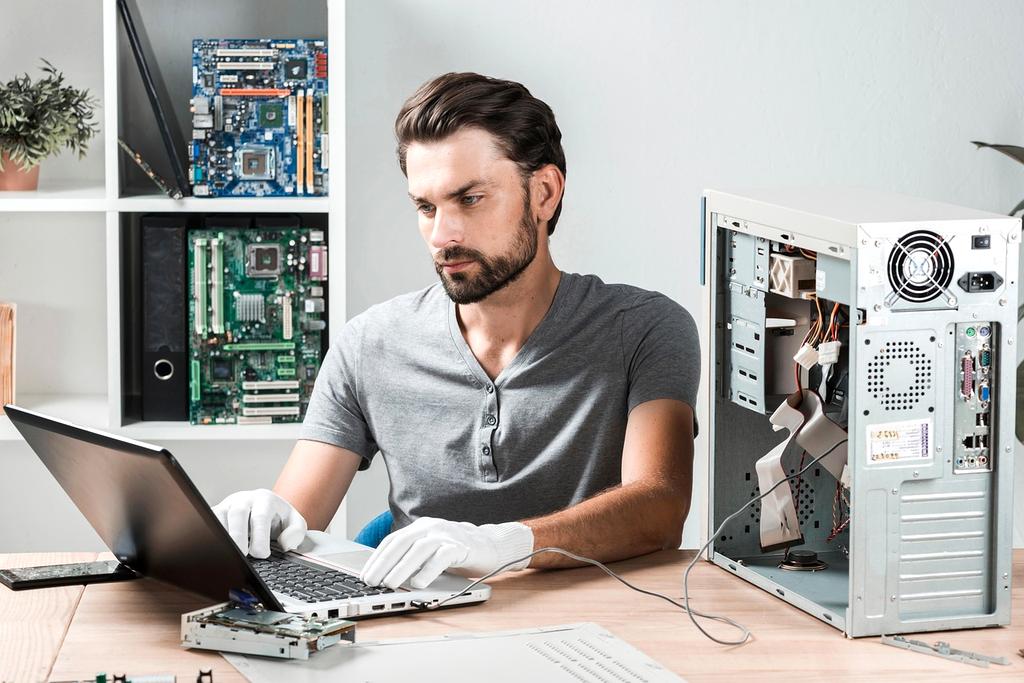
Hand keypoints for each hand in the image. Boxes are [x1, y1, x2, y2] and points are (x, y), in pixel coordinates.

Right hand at [213, 488, 306, 558]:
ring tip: (229, 554)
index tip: (261, 553)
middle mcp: (244, 499)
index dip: (260, 536)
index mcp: (265, 500)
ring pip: (219, 517)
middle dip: (238, 535)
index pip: (261, 516)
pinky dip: (211, 535)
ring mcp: (227, 505)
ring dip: (223, 536)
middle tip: (241, 554)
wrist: (266, 508)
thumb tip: (285, 543)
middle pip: (238, 513)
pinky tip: (216, 549)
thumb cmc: (278, 518)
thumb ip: (296, 531)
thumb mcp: (294, 522)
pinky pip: (208, 522)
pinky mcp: (215, 514)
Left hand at [361, 517, 533, 588]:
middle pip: (402, 543)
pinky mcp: (461, 546)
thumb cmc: (457, 552)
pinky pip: (441, 557)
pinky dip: (428, 571)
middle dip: (383, 563)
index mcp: (420, 527)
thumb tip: (386, 577)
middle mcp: (431, 527)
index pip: (392, 541)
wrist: (492, 545)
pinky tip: (419, 584)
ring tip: (390, 584)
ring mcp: (446, 535)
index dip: (377, 558)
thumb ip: (413, 559)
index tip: (364, 575)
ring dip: (402, 568)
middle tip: (371, 581)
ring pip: (419, 550)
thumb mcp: (431, 552)